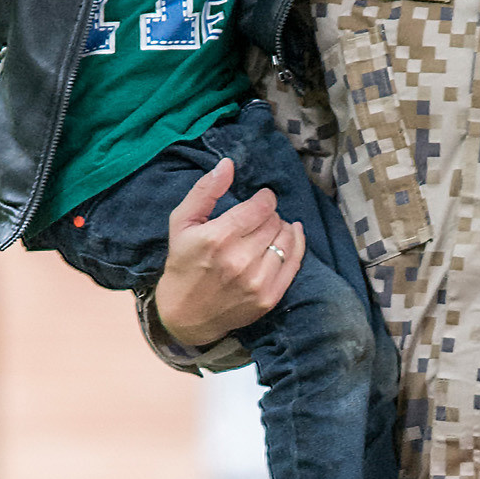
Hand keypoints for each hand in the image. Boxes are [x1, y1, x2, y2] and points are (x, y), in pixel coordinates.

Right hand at [152, 157, 305, 345]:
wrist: (186, 314)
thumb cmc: (183, 263)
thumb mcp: (182, 222)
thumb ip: (205, 191)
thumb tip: (227, 164)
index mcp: (218, 238)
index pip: (261, 207)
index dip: (265, 199)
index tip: (260, 200)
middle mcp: (240, 260)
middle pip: (274, 222)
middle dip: (270, 215)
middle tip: (259, 219)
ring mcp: (257, 282)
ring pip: (287, 240)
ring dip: (283, 229)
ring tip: (271, 229)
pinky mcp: (269, 298)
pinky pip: (295, 263)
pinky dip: (297, 245)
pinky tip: (291, 237)